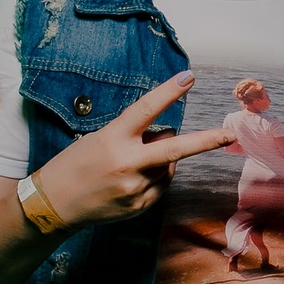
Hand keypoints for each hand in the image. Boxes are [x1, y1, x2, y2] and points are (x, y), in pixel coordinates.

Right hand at [32, 73, 234, 229]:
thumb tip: (167, 136)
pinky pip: (160, 185)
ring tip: (128, 164)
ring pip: (167, 166)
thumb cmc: (75, 164)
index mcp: (113, 139)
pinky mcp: (140, 206)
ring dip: (159, 160)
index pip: (146, 110)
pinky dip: (153, 178)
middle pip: (174, 149)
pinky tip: (129, 180)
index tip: (188, 77)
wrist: (53, 205)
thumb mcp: (100, 140)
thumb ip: (135, 137)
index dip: (168, 92)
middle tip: (229, 134)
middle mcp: (127, 163)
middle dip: (206, 141)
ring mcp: (135, 188)